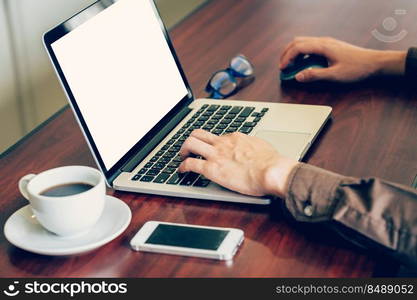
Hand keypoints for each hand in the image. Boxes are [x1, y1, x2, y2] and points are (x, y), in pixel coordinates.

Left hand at [178, 129, 297, 196]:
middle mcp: (223, 143)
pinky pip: (190, 164)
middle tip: (189, 148)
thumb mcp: (262, 147)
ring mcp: (215, 154)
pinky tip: (181, 171)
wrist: (271, 171)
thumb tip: (254, 151)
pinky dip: (182, 167)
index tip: (211, 148)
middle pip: (199, 133)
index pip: (218, 137)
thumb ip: (253, 148)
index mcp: (236, 138)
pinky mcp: (211, 168)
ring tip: (182, 157)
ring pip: (190, 143)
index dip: (212, 143)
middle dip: (191, 140)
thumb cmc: (271, 162)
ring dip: (183, 150)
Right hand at [280, 37, 405, 82]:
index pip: (298, 48)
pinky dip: (302, 53)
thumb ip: (314, 75)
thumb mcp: (334, 75)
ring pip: (303, 42)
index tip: (282, 68)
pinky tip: (304, 64)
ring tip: (291, 65)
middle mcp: (323, 41)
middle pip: (297, 42)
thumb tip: (298, 76)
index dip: (287, 58)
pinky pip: (311, 46)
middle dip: (287, 53)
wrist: (374, 62)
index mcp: (323, 46)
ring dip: (294, 52)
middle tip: (282, 66)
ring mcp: (327, 42)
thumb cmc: (357, 68)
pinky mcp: (330, 46)